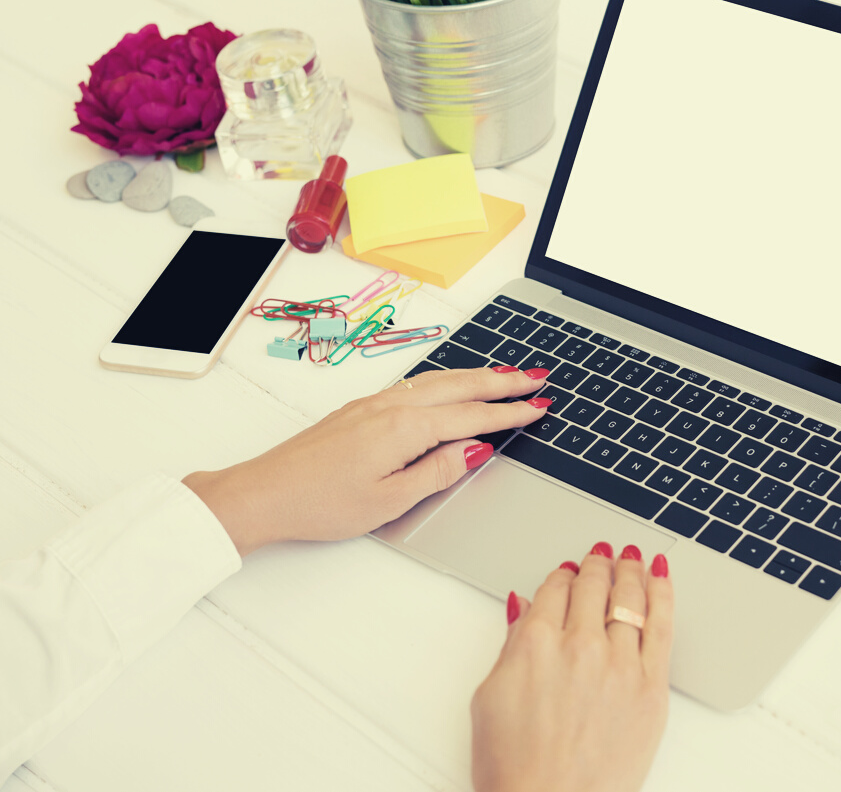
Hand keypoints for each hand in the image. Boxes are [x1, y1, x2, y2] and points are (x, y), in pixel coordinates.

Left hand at [183, 366, 550, 554]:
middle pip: (460, 386)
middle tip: (536, 377)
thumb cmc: (320, 502)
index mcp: (405, 428)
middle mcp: (392, 406)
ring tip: (505, 376)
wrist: (264, 493)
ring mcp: (374, 403)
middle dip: (502, 381)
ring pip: (438, 381)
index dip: (510, 413)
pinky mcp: (360, 409)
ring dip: (476, 376)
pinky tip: (451, 386)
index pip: (472, 417)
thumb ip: (438, 471)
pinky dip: (447, 381)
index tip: (538, 406)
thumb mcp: (390, 500)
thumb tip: (474, 450)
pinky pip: (417, 386)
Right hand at [471, 543, 673, 791]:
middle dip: (598, 565)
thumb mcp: (489, 698)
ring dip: (631, 570)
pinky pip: (662, 626)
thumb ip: (510, 645)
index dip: (562, 575)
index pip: (555, 589)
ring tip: (633, 557)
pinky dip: (663, 593)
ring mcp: (619, 664)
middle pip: (593, 585)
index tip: (567, 572)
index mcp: (535, 643)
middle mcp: (579, 645)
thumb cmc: (515, 768)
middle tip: (603, 556)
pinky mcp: (650, 687)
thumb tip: (521, 609)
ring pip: (630, 597)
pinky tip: (662, 576)